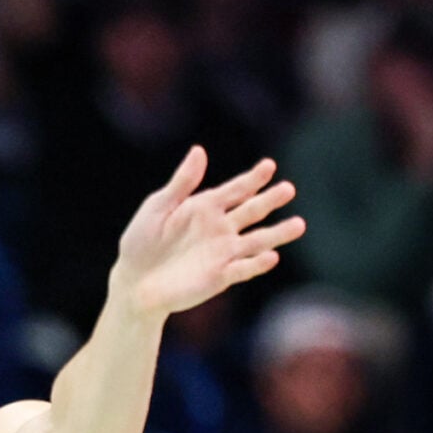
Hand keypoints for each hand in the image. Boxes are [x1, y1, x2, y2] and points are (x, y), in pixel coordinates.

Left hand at [111, 148, 304, 319]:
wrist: (133, 282)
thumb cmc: (141, 242)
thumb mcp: (158, 208)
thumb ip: (181, 183)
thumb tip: (199, 150)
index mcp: (206, 207)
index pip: (236, 189)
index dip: (253, 178)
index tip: (269, 166)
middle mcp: (221, 228)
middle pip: (252, 211)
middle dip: (270, 200)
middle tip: (288, 189)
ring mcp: (223, 253)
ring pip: (257, 241)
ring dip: (277, 234)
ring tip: (299, 225)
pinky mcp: (220, 276)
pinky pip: (243, 269)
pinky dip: (256, 264)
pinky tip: (271, 256)